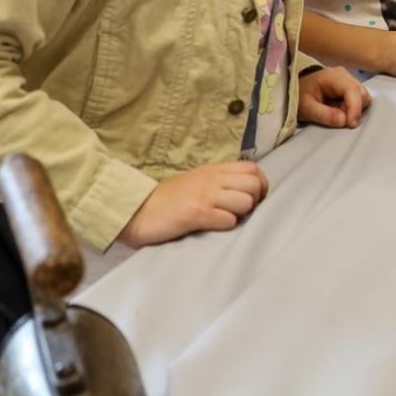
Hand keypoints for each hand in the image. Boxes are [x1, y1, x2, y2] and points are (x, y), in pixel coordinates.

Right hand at [117, 161, 268, 246]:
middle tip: (240, 212)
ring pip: (246, 201)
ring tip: (225, 219)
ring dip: (241, 214)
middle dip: (255, 200)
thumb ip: (218, 182)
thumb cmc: (167, 200)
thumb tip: (245, 192)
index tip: (252, 199)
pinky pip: (228, 220)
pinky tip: (212, 227)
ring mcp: (204, 195)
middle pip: (254, 184)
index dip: (259, 185)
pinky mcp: (196, 214)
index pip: (253, 168)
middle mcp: (212, 179)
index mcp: (213, 170)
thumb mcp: (196, 182)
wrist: (135, 210)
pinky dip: (226, 226)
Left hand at [297, 66, 371, 127]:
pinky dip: (352, 110)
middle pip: (362, 94)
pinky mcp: (351, 90)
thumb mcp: (306, 107)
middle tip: (339, 120)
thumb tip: (344, 121)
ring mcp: (349, 82)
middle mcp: (346, 76)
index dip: (354, 108)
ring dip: (354, 111)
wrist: (298, 89)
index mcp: (334, 76)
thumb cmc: (300, 95)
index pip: (352, 90)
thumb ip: (324, 114)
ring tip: (336, 114)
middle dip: (355, 111)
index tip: (350, 124)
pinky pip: (359, 101)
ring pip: (363, 99)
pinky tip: (339, 111)